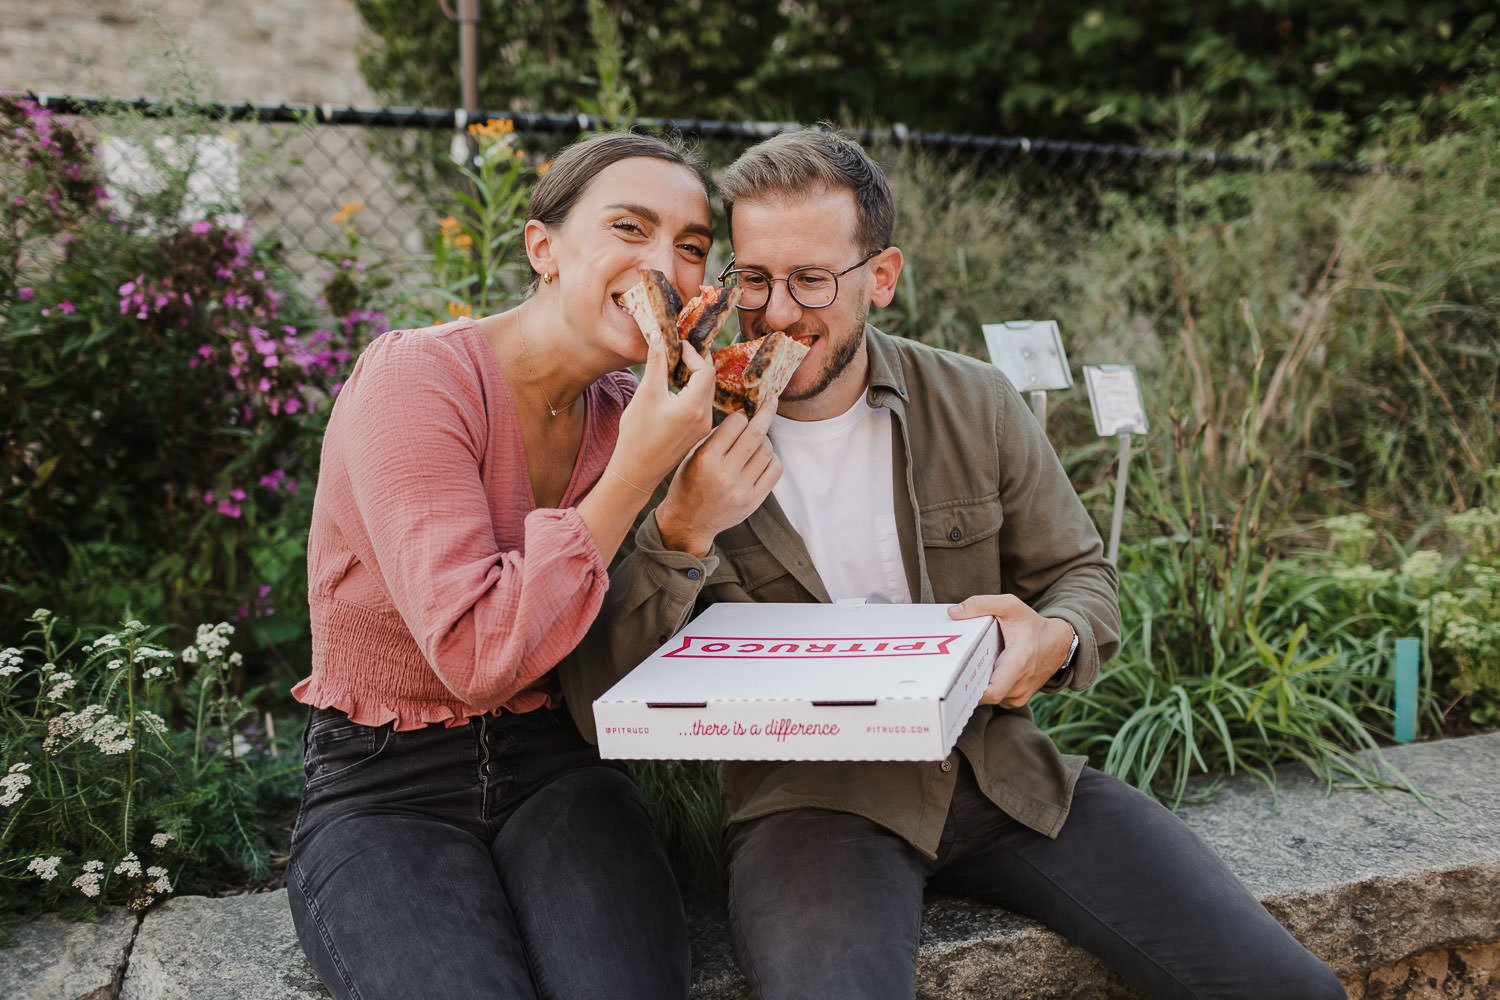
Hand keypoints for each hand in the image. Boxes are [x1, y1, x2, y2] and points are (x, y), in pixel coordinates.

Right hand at [610, 336, 714, 488]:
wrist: (636, 471)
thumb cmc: (637, 436)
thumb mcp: (645, 394)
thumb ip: (656, 364)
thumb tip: (659, 336)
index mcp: (694, 407)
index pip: (706, 370)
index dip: (693, 353)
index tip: (677, 345)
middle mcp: (705, 417)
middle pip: (710, 380)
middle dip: (695, 362)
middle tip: (678, 352)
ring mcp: (703, 427)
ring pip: (707, 392)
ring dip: (695, 377)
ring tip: (675, 368)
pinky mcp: (698, 433)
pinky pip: (702, 405)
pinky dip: (693, 391)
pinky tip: (676, 389)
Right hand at [655, 393, 781, 555]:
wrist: (688, 522)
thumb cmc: (688, 483)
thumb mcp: (692, 456)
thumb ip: (715, 437)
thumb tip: (743, 415)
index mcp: (706, 459)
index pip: (735, 423)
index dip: (741, 415)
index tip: (743, 413)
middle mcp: (725, 474)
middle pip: (756, 434)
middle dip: (767, 412)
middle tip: (772, 400)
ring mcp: (741, 489)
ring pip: (767, 450)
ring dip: (765, 440)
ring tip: (757, 441)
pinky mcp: (753, 501)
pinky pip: (774, 470)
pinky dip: (771, 459)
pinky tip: (762, 458)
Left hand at [948, 595, 1075, 707]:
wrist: (1058, 643)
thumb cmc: (1032, 625)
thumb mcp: (1010, 606)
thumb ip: (981, 604)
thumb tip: (953, 613)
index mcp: (1018, 663)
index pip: (992, 691)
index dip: (971, 690)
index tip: (955, 677)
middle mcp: (1019, 686)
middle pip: (984, 697)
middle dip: (966, 685)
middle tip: (952, 670)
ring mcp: (1018, 696)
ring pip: (988, 699)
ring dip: (976, 686)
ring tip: (967, 668)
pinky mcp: (1016, 700)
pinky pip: (994, 699)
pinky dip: (985, 688)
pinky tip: (981, 672)